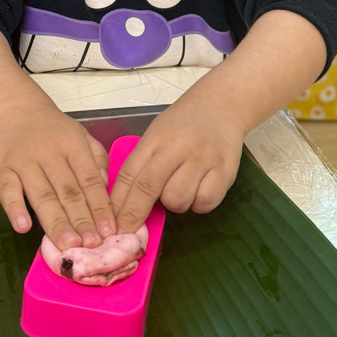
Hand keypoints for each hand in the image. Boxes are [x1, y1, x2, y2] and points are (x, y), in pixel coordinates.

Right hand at [0, 106, 115, 250]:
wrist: (15, 109)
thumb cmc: (52, 129)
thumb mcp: (81, 135)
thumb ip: (96, 159)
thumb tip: (105, 187)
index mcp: (73, 145)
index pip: (89, 180)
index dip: (100, 207)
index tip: (109, 230)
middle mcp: (49, 153)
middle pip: (68, 191)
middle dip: (81, 220)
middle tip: (91, 245)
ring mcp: (24, 162)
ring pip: (42, 195)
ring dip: (55, 222)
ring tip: (67, 244)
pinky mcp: (1, 169)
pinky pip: (7, 190)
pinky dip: (15, 208)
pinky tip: (24, 227)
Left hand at [109, 98, 245, 234]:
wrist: (222, 105)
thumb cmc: (184, 124)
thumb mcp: (157, 135)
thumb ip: (143, 164)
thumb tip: (124, 204)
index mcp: (156, 138)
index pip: (130, 173)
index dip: (118, 203)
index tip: (111, 223)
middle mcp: (179, 147)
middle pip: (149, 188)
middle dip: (135, 214)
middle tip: (129, 231)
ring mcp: (203, 160)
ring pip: (178, 201)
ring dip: (175, 203)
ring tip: (181, 187)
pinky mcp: (225, 172)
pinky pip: (204, 204)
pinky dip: (198, 203)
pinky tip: (199, 189)